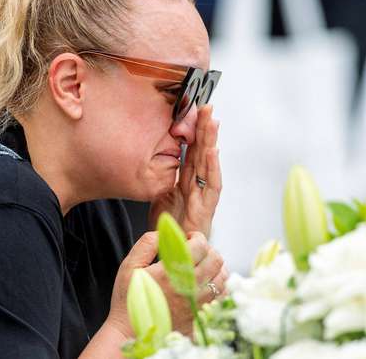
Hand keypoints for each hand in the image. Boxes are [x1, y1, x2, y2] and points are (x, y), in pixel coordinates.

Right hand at [107, 231, 228, 336]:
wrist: (130, 333)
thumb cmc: (128, 300)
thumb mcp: (129, 266)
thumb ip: (146, 244)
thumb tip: (163, 232)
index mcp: (172, 271)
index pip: (200, 245)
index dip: (196, 237)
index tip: (188, 238)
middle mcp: (189, 287)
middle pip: (215, 259)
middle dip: (208, 250)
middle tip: (196, 251)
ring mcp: (197, 303)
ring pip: (222, 278)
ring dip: (216, 267)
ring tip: (204, 266)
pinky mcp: (200, 316)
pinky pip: (221, 298)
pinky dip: (219, 287)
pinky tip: (208, 284)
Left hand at [149, 105, 221, 236]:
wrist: (172, 260)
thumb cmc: (168, 232)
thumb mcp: (158, 199)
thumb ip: (160, 180)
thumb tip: (152, 160)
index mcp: (185, 183)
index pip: (190, 152)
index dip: (193, 132)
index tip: (194, 110)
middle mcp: (196, 188)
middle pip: (202, 154)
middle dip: (205, 130)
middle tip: (207, 106)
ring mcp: (203, 199)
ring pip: (209, 166)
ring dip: (212, 142)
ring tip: (213, 121)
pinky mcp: (206, 212)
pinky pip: (211, 188)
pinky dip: (213, 169)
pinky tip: (213, 152)